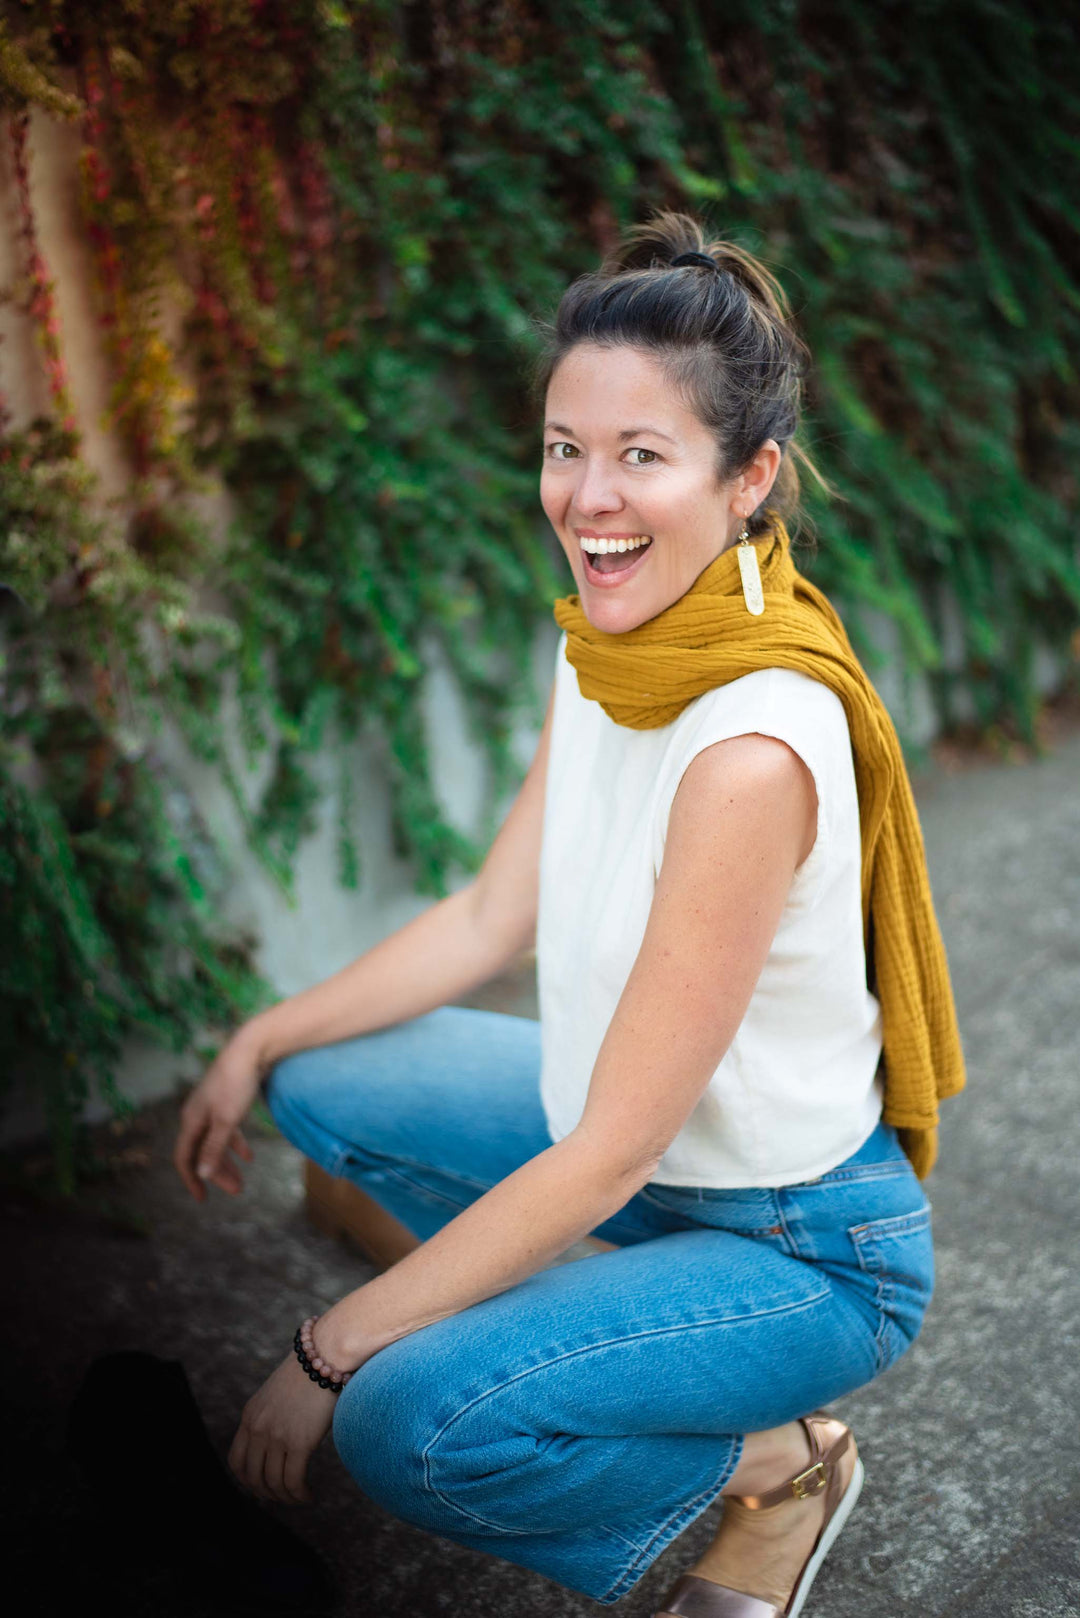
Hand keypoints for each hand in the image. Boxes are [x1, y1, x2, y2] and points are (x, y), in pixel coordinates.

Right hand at [173, 1032, 263, 1201]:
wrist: (251, 1049)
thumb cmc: (236, 1083)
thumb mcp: (226, 1120)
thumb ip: (214, 1148)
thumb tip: (201, 1174)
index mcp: (191, 1121)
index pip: (184, 1157)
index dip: (191, 1180)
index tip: (202, 1198)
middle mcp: (196, 1115)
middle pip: (202, 1152)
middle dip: (217, 1174)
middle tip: (236, 1191)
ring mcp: (211, 1108)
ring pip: (215, 1143)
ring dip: (227, 1162)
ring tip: (241, 1180)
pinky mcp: (226, 1101)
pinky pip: (227, 1130)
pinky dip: (236, 1144)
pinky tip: (248, 1157)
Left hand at [228, 1352, 336, 1503]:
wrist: (325, 1354)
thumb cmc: (308, 1371)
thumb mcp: (277, 1393)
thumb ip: (271, 1416)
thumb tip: (279, 1441)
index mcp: (250, 1415)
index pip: (236, 1461)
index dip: (246, 1481)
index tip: (260, 1487)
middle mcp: (258, 1428)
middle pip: (252, 1477)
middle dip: (266, 1493)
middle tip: (282, 1497)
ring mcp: (276, 1436)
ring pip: (273, 1483)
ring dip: (285, 1498)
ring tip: (299, 1498)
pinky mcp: (299, 1442)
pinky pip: (293, 1481)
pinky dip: (299, 1495)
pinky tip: (309, 1495)